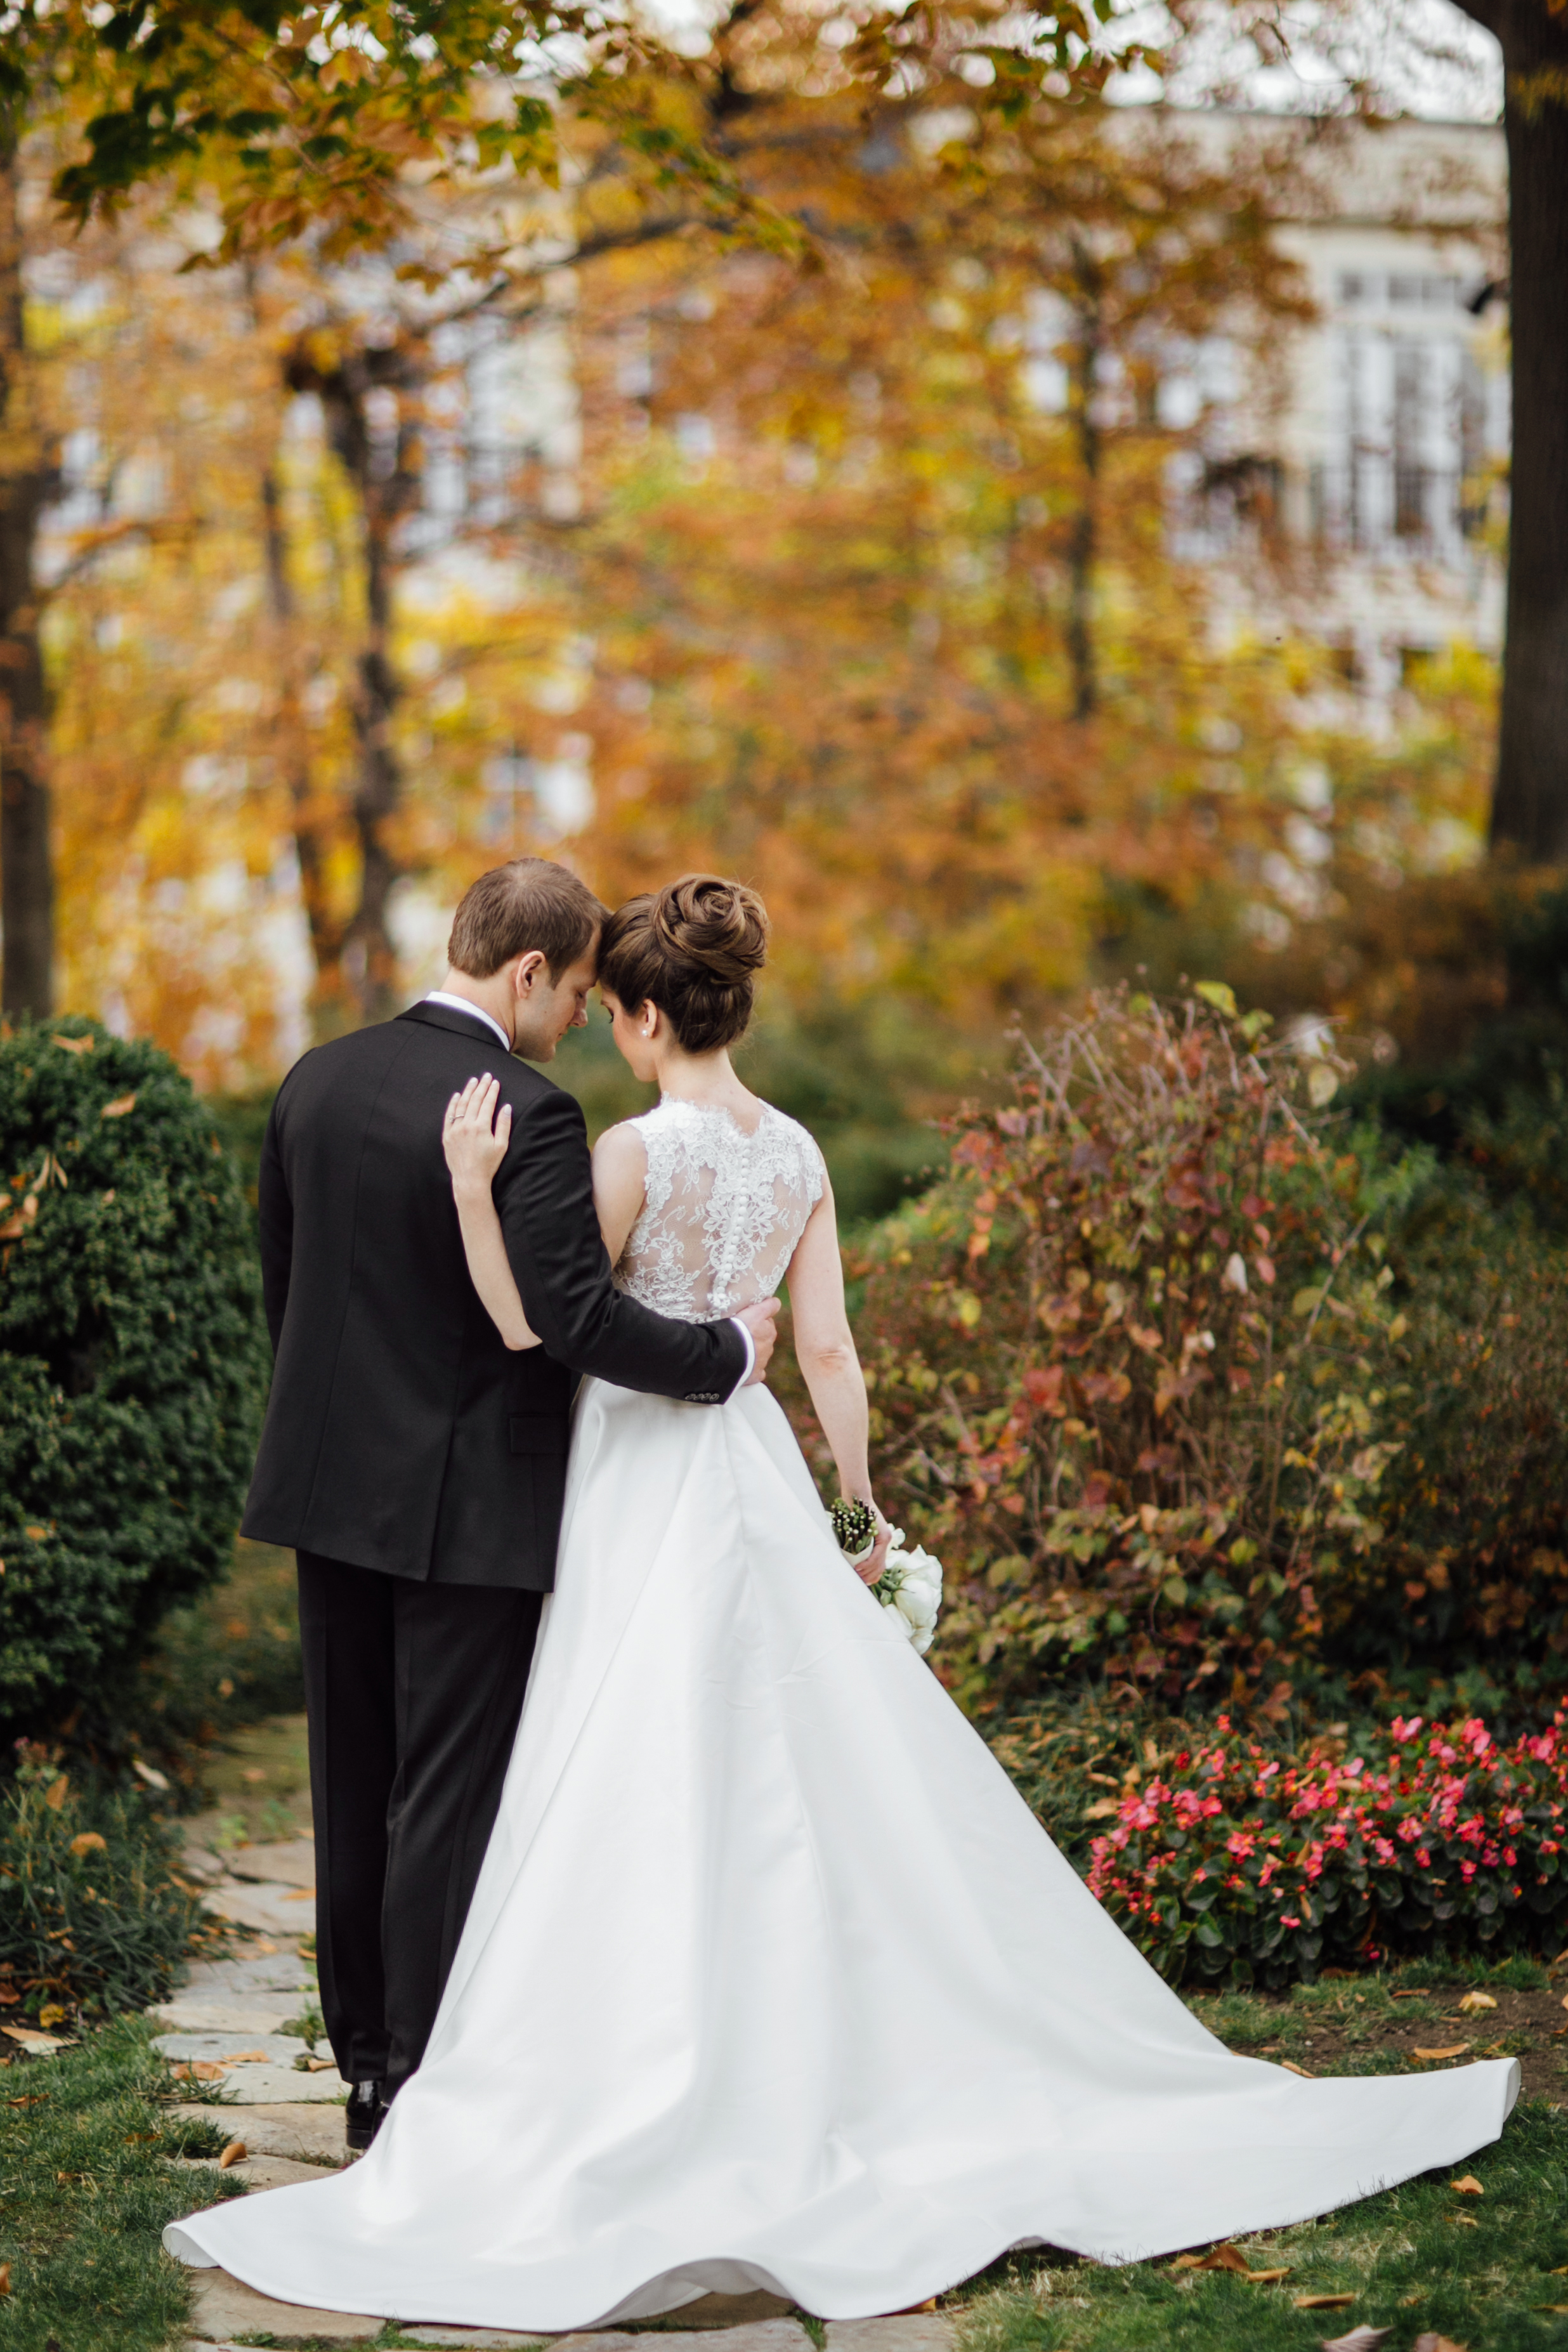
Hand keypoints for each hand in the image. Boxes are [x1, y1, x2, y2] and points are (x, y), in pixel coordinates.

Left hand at [443, 1075, 511, 1189]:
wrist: (469, 1180)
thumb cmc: (488, 1164)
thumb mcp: (501, 1146)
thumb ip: (504, 1125)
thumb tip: (506, 1107)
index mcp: (481, 1127)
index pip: (487, 1103)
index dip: (492, 1091)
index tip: (495, 1082)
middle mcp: (466, 1125)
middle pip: (474, 1100)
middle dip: (481, 1087)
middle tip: (486, 1076)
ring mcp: (455, 1130)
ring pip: (461, 1105)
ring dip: (467, 1091)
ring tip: (473, 1081)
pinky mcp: (447, 1135)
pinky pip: (449, 1115)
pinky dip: (453, 1104)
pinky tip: (456, 1095)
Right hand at [735, 1297, 779, 1384]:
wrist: (728, 1354)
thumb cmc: (739, 1330)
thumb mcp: (754, 1312)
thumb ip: (769, 1306)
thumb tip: (778, 1302)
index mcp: (770, 1331)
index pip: (768, 1321)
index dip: (758, 1319)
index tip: (748, 1320)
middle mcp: (769, 1346)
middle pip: (764, 1338)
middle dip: (756, 1336)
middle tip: (740, 1334)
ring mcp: (762, 1361)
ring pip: (760, 1354)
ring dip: (752, 1352)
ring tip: (737, 1349)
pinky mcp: (756, 1374)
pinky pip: (757, 1372)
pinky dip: (752, 1369)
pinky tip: (743, 1366)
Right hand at [855, 1507, 892, 1586]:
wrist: (857, 1499)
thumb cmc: (852, 1515)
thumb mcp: (855, 1533)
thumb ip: (856, 1545)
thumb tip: (848, 1560)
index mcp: (879, 1543)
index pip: (879, 1566)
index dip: (872, 1577)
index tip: (862, 1583)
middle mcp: (885, 1543)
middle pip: (880, 1568)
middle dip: (869, 1578)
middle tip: (858, 1584)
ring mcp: (886, 1540)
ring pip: (878, 1564)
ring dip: (867, 1573)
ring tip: (856, 1577)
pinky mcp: (883, 1537)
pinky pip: (876, 1556)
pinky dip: (867, 1564)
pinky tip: (859, 1568)